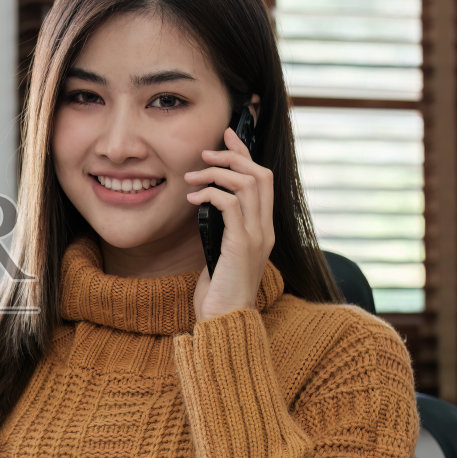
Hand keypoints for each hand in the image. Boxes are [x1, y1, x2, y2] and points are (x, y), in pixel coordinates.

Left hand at [185, 125, 274, 321]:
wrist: (225, 322)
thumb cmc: (218, 294)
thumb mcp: (220, 255)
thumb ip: (221, 231)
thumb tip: (207, 208)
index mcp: (262, 230)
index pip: (263, 181)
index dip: (246, 154)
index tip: (228, 134)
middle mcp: (265, 230)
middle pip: (261, 175)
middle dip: (233, 156)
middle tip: (205, 151)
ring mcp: (257, 237)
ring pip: (248, 184)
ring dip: (217, 173)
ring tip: (191, 177)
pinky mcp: (242, 245)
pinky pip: (232, 204)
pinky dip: (211, 195)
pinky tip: (192, 200)